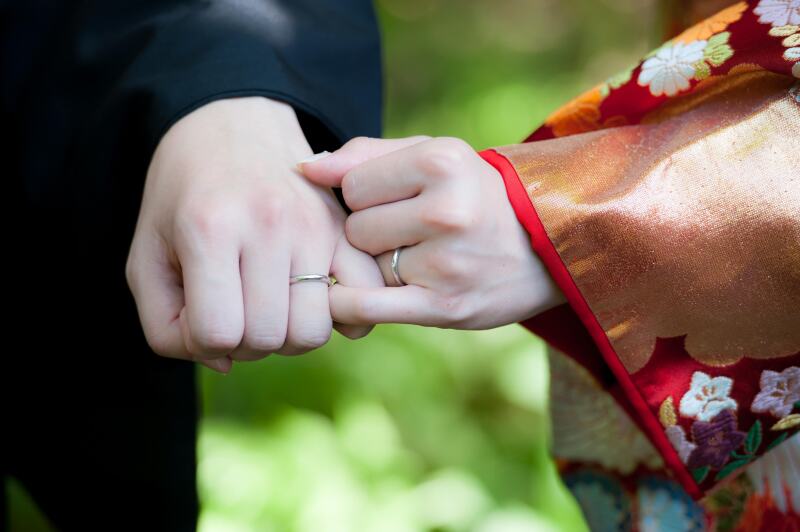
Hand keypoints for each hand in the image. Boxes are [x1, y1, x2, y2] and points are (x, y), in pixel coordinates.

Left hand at [126, 97, 383, 371]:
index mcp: (210, 229)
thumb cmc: (180, 197)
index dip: (203, 343)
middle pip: (270, 338)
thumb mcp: (146, 256)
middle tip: (235, 312)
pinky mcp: (343, 228)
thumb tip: (224, 362)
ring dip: (288, 335)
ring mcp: (315, 226)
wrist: (230, 123)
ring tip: (270, 307)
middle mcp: (270, 225)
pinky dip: (343, 316)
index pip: (219, 333)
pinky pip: (363, 297)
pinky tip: (314, 301)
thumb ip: (164, 326)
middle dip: (246, 343)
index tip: (199, 316)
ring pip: (314, 330)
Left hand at [302, 136, 564, 329]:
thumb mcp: (434, 155)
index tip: (391, 200)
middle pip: (355, 228)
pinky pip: (367, 306)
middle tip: (408, 233)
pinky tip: (339, 299)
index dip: (364, 195)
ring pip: (364, 267)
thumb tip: (306, 168)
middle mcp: (446, 211)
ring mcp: (447, 263)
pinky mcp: (445, 307)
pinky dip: (346, 305)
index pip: (352, 185)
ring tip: (418, 258)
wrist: (547, 246)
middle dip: (370, 232)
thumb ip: (366, 155)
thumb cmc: (476, 194)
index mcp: (442, 162)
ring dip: (379, 266)